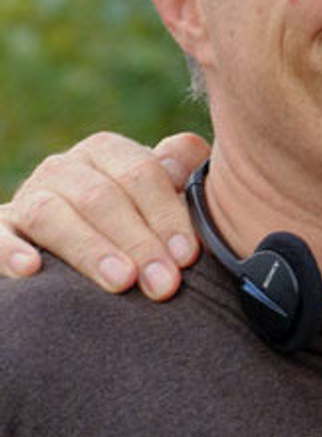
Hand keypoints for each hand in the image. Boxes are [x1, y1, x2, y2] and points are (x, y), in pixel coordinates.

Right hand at [0, 132, 209, 299]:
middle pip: (100, 196)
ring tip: (121, 281)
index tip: (188, 255)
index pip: (139, 172)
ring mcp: (27, 198)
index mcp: (105, 152)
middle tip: (164, 283)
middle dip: (137, 241)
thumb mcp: (158, 196)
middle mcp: (64, 169)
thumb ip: (179, 173)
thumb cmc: (132, 224)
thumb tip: (186, 162)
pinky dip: (9, 250)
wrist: (84, 245)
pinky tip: (31, 270)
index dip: (167, 213)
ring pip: (51, 213)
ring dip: (89, 248)